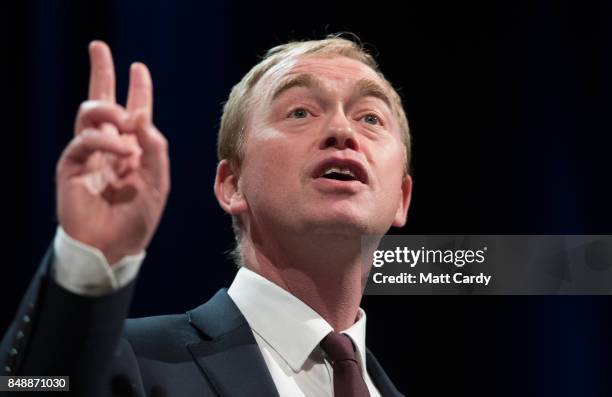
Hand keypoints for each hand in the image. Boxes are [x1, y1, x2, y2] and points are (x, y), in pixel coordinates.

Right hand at [56, 41, 169, 264]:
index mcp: (132, 150)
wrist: (115, 247)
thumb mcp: (157, 181)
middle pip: (101, 103)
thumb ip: (154, 147)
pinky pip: (85, 141)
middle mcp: (110, 148)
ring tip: (127, 124)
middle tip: (99, 47)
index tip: (138, 68)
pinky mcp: (72, 166)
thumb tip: (141, 113)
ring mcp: (89, 156)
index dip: (137, 90)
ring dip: (110, 112)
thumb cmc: (137, 218)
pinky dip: (106, 140)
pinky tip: (124, 150)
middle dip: (101, 73)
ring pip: (90, 115)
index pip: (133, 114)